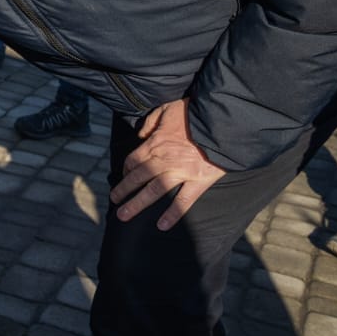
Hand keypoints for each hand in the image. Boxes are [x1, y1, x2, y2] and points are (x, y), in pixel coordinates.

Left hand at [108, 98, 225, 229]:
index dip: (126, 170)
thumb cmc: (194, 114)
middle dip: (123, 190)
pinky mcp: (198, 181)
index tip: (123, 177)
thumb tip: (141, 136)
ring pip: (153, 191)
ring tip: (123, 216)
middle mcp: (163, 160)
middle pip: (137, 178)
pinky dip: (173, 214)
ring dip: (136, 204)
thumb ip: (151, 122)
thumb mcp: (167, 109)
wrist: (222, 122)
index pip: (133, 160)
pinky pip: (183, 200)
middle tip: (114, 201)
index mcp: (155, 143)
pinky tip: (162, 226)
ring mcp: (180, 172)